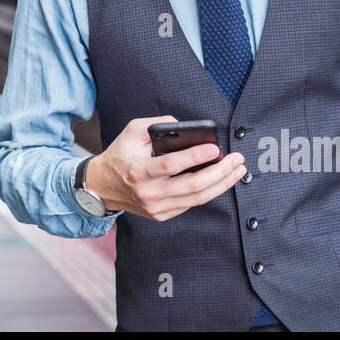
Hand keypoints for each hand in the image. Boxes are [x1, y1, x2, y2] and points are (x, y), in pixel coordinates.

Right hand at [86, 116, 244, 221]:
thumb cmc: (120, 156)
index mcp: (139, 170)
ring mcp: (157, 207)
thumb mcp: (132, 132)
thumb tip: (184, 126)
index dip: (195, 156)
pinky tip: (221, 181)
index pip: (172, 165)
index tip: (215, 148)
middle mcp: (149, 192)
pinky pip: (192, 204)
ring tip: (237, 170)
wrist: (102, 186)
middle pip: (193, 185)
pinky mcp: (162, 215)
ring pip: (197, 198)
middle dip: (220, 172)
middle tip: (236, 159)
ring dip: (222, 184)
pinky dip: (209, 192)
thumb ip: (157, 124)